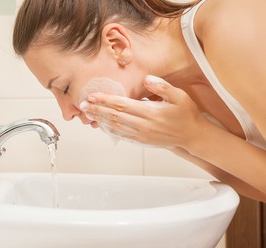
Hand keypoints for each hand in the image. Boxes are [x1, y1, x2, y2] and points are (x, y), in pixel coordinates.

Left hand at [81, 75, 207, 148]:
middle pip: (114, 116)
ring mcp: (141, 135)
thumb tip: (146, 79)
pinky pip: (121, 135)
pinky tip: (101, 125)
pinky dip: (110, 130)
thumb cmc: (186, 114)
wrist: (191, 136)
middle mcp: (143, 125)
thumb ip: (162, 87)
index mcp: (150, 112)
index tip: (92, 96)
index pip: (122, 105)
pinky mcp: (141, 141)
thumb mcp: (180, 96)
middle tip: (82, 104)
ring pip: (115, 127)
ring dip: (100, 120)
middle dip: (97, 110)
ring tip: (87, 114)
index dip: (105, 100)